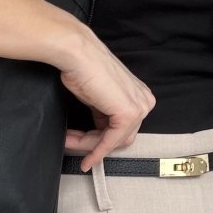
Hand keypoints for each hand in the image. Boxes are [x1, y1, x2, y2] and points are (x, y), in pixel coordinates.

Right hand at [59, 28, 155, 172]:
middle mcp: (144, 101)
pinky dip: (97, 151)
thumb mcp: (98, 98)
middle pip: (121, 137)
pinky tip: (85, 159)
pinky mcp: (129, 114)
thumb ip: (104, 114)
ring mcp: (139, 107)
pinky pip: (111, 141)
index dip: (101, 141)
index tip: (82, 147)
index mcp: (139, 95)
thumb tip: (96, 135)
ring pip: (114, 141)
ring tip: (68, 141)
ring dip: (90, 146)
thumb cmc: (82, 68)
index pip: (123, 128)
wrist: (76, 53)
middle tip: (70, 142)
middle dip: (94, 144)